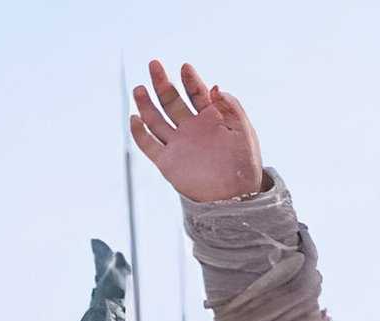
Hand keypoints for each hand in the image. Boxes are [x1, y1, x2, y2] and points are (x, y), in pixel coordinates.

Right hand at [129, 60, 265, 202]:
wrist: (236, 197)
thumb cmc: (244, 165)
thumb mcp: (244, 132)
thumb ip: (231, 108)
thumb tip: (215, 86)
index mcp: (211, 119)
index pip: (197, 94)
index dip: (190, 80)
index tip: (185, 67)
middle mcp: (191, 128)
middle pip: (171, 101)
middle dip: (162, 83)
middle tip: (154, 64)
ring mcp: (178, 144)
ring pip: (155, 120)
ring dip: (146, 104)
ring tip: (139, 88)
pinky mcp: (167, 162)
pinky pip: (148, 145)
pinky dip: (139, 133)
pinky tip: (135, 118)